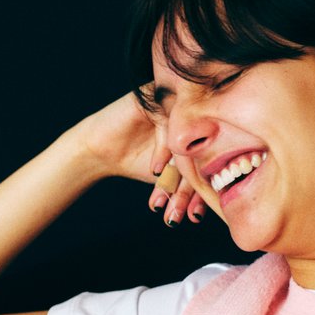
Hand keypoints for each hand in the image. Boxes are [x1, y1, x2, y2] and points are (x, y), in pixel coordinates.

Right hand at [74, 93, 207, 227]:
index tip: (192, 216)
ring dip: (178, 173)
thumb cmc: (135, 162)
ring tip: (165, 198)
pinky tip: (155, 169)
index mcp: (200, 133)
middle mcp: (190, 117)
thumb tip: (214, 211)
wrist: (99, 151)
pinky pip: (168, 123)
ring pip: (186, 140)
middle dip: (187, 189)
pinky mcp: (154, 97)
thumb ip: (190, 184)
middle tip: (175, 213)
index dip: (202, 193)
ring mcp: (174, 105)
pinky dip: (165, 150)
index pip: (208, 163)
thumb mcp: (169, 177)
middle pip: (200, 152)